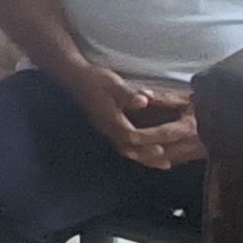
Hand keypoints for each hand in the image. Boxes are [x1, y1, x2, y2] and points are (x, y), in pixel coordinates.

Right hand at [63, 62, 202, 169]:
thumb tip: (144, 102)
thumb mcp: (113, 83)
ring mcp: (106, 129)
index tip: (164, 143)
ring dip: (144, 158)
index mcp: (110, 118)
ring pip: (125, 150)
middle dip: (148, 157)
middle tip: (166, 163)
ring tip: (161, 164)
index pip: (131, 136)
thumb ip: (128, 94)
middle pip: (129, 150)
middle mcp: (107, 128)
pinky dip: (137, 152)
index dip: (148, 141)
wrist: (75, 78)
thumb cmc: (96, 79)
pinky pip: (123, 145)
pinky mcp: (107, 128)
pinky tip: (146, 152)